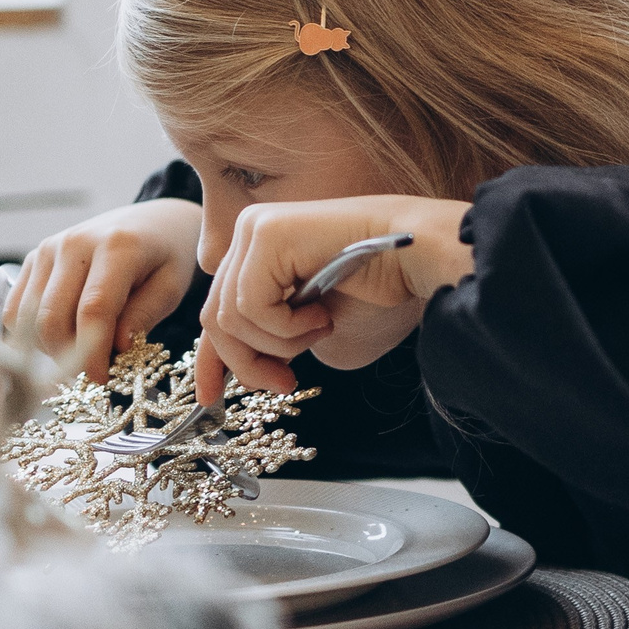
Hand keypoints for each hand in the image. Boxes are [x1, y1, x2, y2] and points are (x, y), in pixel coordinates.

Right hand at [6, 198, 203, 381]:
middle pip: (52, 317)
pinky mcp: (33, 258)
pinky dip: (32, 335)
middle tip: (91, 374)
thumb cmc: (166, 256)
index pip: (93, 309)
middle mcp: (74, 243)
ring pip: (28, 318)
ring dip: (50, 349)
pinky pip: (16, 310)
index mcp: (116, 246)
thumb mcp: (171, 286)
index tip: (102, 380)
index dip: (93, 353)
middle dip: (67, 358)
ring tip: (81, 354)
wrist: (151, 221)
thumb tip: (114, 348)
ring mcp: (48, 249)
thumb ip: (144, 316)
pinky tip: (63, 338)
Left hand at [196, 195, 471, 404]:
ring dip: (280, 343)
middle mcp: (250, 234)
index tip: (210, 399)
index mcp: (259, 252)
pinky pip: (251, 306)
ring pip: (231, 318)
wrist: (417, 259)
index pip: (218, 310)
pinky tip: (321, 314)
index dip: (211, 360)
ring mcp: (256, 229)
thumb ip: (270, 338)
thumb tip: (237, 367)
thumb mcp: (310, 328)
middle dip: (248, 364)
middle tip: (286, 383)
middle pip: (216, 319)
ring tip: (320, 329)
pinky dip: (287, 327)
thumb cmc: (380, 292)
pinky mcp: (266, 233)